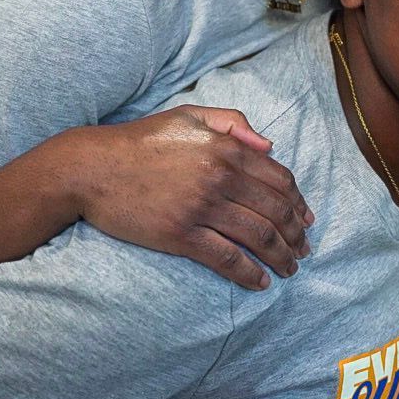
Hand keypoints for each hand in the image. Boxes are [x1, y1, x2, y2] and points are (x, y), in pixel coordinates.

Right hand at [68, 105, 314, 290]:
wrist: (92, 168)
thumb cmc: (140, 141)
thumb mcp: (188, 116)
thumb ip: (233, 124)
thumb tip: (269, 146)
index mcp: (225, 148)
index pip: (279, 179)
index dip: (298, 203)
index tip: (306, 219)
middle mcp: (219, 177)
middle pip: (275, 211)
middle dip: (296, 235)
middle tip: (303, 251)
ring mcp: (200, 207)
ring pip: (258, 237)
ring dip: (281, 257)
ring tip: (289, 269)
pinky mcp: (180, 235)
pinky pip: (227, 258)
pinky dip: (249, 273)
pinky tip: (261, 282)